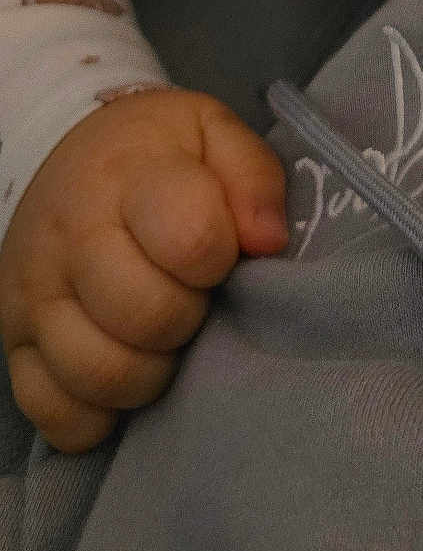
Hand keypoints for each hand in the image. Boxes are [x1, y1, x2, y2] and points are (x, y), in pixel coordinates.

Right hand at [0, 89, 287, 451]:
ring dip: (148, 373)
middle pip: (147, 317)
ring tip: (159, 337)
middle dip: (188, 318)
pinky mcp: (12, 344)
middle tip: (191, 297)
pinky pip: (56, 415)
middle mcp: (70, 238)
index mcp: (128, 177)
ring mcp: (32, 296)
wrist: (70, 166)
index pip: (192, 240)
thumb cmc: (157, 157)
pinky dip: (97, 414)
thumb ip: (253, 179)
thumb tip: (269, 242)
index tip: (218, 253)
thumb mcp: (214, 135)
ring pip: (100, 376)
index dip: (221, 259)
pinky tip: (120, 373)